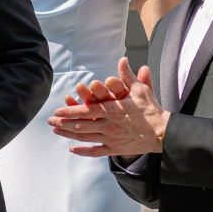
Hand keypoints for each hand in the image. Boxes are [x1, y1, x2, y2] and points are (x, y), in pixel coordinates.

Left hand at [47, 59, 165, 157]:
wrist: (163, 133)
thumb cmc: (151, 109)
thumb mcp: (140, 89)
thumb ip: (128, 75)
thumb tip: (123, 59)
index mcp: (112, 110)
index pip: (86, 110)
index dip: (70, 111)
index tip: (57, 110)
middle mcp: (108, 125)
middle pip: (81, 125)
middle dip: (63, 123)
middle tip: (50, 121)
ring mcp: (111, 138)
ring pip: (85, 138)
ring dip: (69, 134)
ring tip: (56, 131)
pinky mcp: (115, 149)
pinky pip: (95, 152)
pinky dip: (83, 151)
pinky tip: (73, 149)